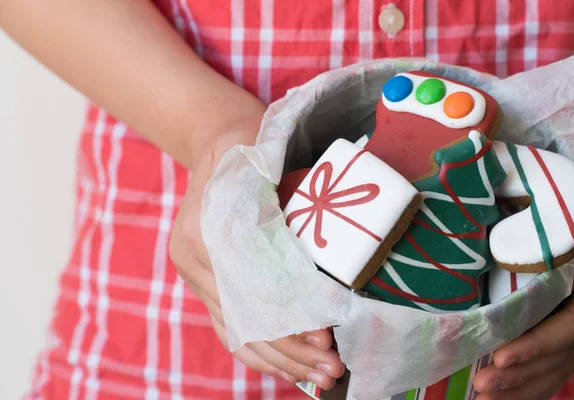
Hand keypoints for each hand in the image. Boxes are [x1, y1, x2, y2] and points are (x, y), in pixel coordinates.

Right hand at [169, 121, 344, 388]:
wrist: (217, 138)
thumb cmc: (246, 143)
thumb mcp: (259, 158)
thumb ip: (273, 200)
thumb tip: (310, 262)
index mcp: (200, 233)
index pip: (248, 292)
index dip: (287, 320)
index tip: (325, 337)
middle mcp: (192, 262)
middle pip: (243, 321)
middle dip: (291, 352)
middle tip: (333, 371)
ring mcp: (197, 274)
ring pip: (237, 333)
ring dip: (281, 361)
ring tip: (323, 378)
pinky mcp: (207, 280)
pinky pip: (232, 327)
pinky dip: (263, 350)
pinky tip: (292, 367)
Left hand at [474, 184, 573, 399]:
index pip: (567, 328)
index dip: (536, 346)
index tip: (502, 357)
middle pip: (555, 357)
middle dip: (518, 375)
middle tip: (482, 384)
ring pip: (552, 369)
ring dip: (518, 388)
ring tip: (484, 397)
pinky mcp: (564, 339)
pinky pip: (550, 369)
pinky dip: (527, 388)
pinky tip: (499, 398)